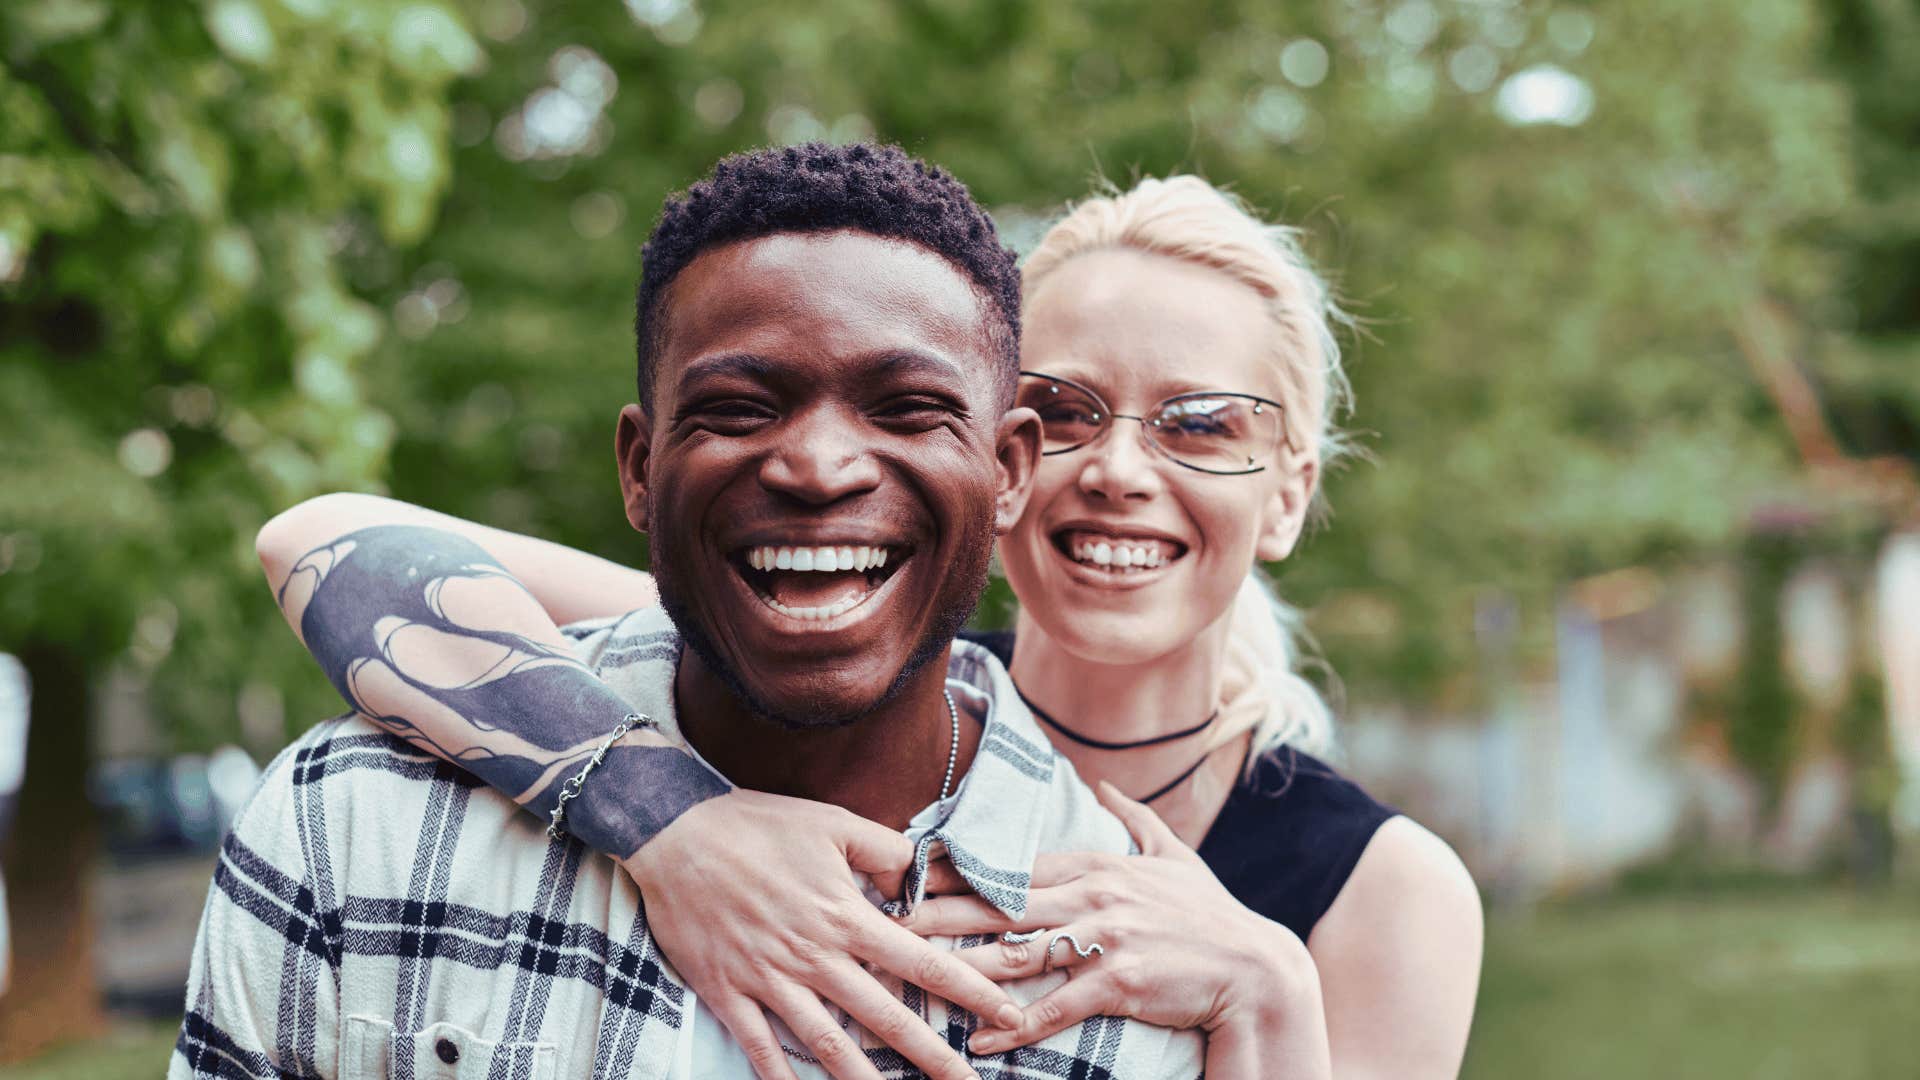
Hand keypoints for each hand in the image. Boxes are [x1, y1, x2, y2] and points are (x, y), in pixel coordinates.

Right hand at [622, 789, 1023, 1079]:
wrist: (676, 833)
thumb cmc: (757, 824)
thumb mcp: (831, 823)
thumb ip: (883, 851)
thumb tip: (918, 878)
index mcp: (846, 916)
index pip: (922, 962)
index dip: (969, 991)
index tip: (1005, 1013)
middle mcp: (815, 956)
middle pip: (885, 1018)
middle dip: (932, 1057)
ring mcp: (771, 979)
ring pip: (828, 1044)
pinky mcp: (729, 992)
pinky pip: (761, 1047)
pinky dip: (782, 1078)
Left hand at [904, 782, 1316, 1058]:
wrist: (1255, 968)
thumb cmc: (1209, 914)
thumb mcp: (1175, 856)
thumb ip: (1135, 820)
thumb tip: (1106, 787)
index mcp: (1096, 866)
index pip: (1010, 864)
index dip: (955, 869)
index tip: (907, 871)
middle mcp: (1092, 897)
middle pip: (997, 905)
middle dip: (936, 913)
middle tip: (885, 919)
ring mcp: (1104, 940)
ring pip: (1016, 953)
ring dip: (960, 967)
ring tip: (913, 975)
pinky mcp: (1119, 982)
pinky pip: (1055, 1007)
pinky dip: (1015, 1023)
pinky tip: (980, 1038)